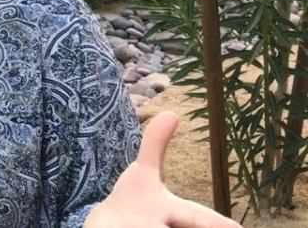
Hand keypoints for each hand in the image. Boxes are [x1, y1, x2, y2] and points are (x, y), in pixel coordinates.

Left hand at [85, 111, 241, 227]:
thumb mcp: (145, 171)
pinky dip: (124, 227)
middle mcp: (164, 224)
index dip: (219, 224)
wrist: (109, 224)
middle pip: (187, 221)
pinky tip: (127, 224)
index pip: (201, 216)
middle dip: (202, 225)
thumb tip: (172, 112)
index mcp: (174, 210)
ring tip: (146, 222)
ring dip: (150, 224)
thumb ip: (156, 144)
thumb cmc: (136, 198)